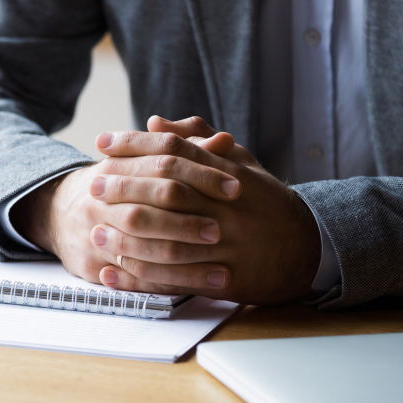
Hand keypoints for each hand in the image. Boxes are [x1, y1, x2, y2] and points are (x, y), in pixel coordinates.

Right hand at [12, 134, 242, 291]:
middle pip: (148, 206)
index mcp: (117, 164)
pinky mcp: (92, 263)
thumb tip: (224, 140)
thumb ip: (186, 150)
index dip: (203, 173)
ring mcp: (95, 231)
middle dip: (189, 219)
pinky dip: (169, 283)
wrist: (57, 212)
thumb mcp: (142, 163)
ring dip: (184, 259)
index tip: (236, 186)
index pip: (163, 162)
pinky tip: (199, 287)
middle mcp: (101, 196)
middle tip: (223, 229)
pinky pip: (135, 277)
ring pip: (141, 247)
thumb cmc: (115, 186)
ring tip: (222, 268)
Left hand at [90, 116, 321, 304]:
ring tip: (95, 231)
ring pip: (170, 240)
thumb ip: (198, 142)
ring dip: (127, 237)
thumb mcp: (240, 164)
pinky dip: (140, 279)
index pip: (176, 152)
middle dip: (125, 188)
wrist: (308, 249)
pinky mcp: (225, 280)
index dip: (136, 145)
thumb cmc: (265, 203)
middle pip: (168, 193)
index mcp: (230, 174)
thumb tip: (154, 123)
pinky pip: (176, 279)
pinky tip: (113, 274)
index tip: (103, 142)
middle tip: (93, 184)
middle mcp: (228, 208)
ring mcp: (228, 246)